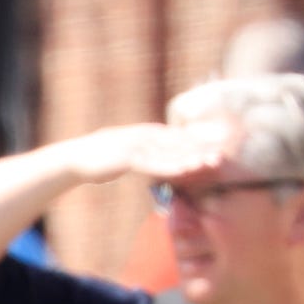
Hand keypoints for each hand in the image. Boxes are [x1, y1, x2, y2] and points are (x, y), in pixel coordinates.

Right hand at [83, 116, 242, 187]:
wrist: (77, 158)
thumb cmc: (105, 159)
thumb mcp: (131, 155)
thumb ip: (150, 155)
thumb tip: (166, 162)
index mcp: (150, 133)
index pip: (181, 137)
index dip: (203, 141)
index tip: (224, 147)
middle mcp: (147, 135)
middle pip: (181, 142)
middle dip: (204, 147)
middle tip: (226, 153)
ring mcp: (137, 145)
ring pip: (170, 152)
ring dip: (192, 157)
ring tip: (212, 162)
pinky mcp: (127, 158)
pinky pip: (154, 164)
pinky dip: (171, 167)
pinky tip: (185, 170)